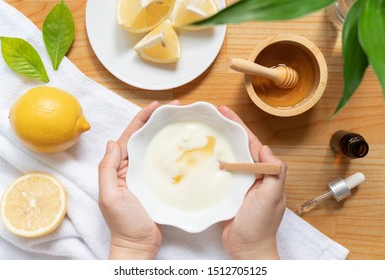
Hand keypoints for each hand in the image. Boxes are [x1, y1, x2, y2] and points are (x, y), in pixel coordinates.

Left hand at [98, 101, 166, 258]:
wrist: (139, 244)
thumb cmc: (123, 223)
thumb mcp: (109, 196)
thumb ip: (107, 170)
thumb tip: (112, 142)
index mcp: (118, 167)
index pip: (129, 136)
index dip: (141, 119)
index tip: (156, 106)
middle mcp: (131, 167)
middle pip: (143, 137)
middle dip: (156, 121)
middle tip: (175, 108)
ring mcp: (144, 174)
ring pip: (154, 147)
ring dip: (165, 133)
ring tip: (180, 120)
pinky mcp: (157, 183)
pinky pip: (163, 162)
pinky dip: (171, 151)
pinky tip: (182, 145)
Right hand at [218, 105, 286, 259]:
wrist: (247, 247)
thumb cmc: (261, 224)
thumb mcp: (273, 196)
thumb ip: (274, 171)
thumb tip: (265, 147)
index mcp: (264, 171)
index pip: (251, 142)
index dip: (238, 126)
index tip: (225, 112)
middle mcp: (252, 173)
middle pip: (238, 145)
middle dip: (227, 129)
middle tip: (211, 115)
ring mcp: (239, 182)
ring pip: (228, 156)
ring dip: (219, 141)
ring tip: (205, 129)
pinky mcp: (227, 191)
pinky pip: (220, 171)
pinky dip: (212, 160)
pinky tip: (201, 154)